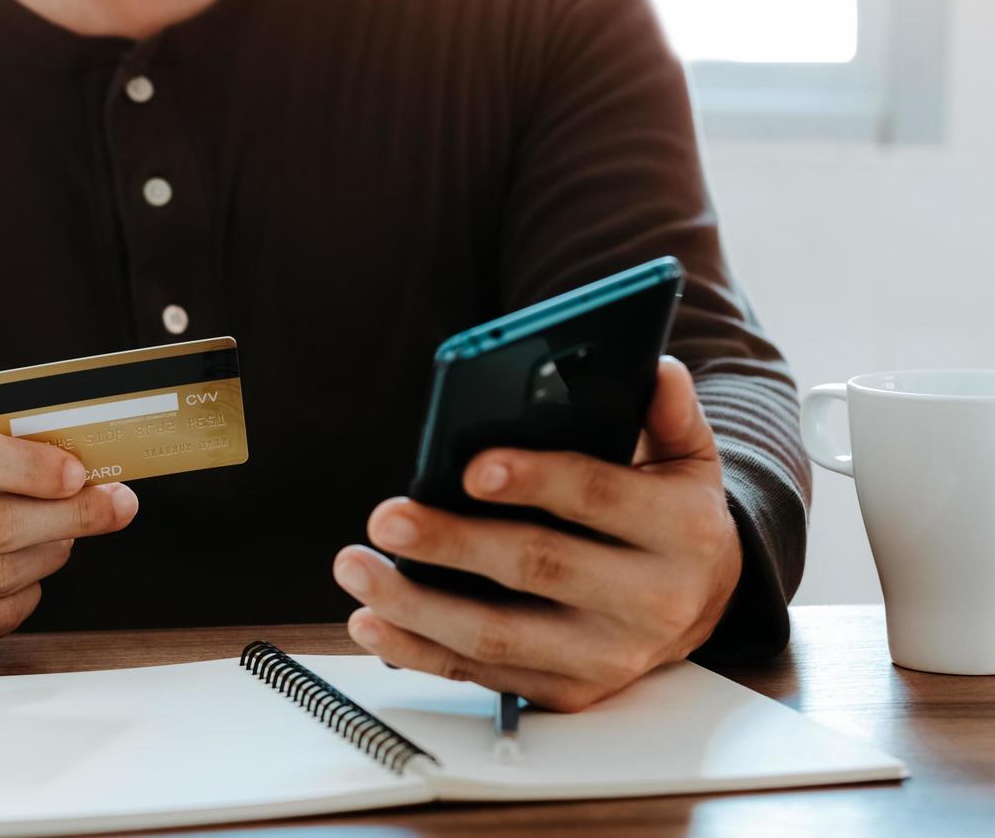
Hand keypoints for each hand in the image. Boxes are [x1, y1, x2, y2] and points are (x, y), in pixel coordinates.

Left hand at [334, 356, 740, 710]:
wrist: (702, 601)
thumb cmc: (672, 514)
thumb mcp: (688, 458)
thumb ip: (668, 413)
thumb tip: (655, 367)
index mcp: (681, 531)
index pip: (599, 498)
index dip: (535, 481)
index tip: (470, 469)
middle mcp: (650, 602)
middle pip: (537, 568)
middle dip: (454, 543)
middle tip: (387, 518)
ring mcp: (607, 656)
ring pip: (498, 635)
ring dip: (416, 604)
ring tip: (357, 567)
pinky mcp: (568, 691)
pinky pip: (481, 674)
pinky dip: (418, 649)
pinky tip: (371, 620)